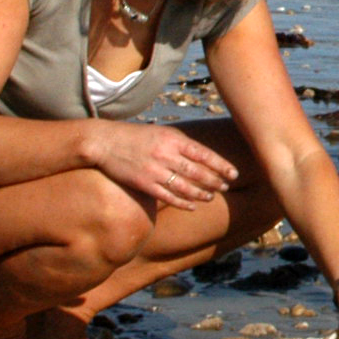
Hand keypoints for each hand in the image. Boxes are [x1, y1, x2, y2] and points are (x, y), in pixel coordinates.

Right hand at [87, 121, 237, 207]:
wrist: (105, 142)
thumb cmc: (135, 136)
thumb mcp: (161, 132)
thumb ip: (181, 143)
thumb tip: (203, 156)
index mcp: (172, 139)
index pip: (203, 154)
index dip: (220, 165)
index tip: (233, 173)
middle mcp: (166, 154)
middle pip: (197, 172)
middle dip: (214, 181)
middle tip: (225, 186)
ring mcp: (154, 170)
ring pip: (185, 186)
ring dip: (201, 194)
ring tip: (211, 197)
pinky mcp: (144, 184)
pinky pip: (168, 197)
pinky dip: (183, 203)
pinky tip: (192, 206)